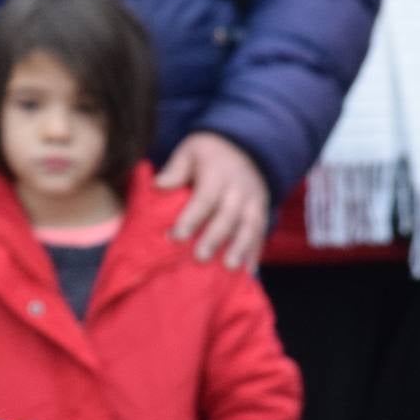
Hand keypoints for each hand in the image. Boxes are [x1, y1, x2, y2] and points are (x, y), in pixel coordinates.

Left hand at [155, 132, 269, 269]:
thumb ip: (175, 170)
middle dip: (215, 238)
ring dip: (241, 248)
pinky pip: (260, 235)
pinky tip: (247, 274)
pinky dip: (255, 254)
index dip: (191, 218)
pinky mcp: (262, 213)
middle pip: (228, 216)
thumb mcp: (189, 152)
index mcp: (218, 174)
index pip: (204, 198)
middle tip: (200, 258)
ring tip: (229, 268)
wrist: (245, 146)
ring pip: (249, 227)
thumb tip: (158, 185)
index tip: (175, 237)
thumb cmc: (208, 154)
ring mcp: (254, 202)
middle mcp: (239, 189)